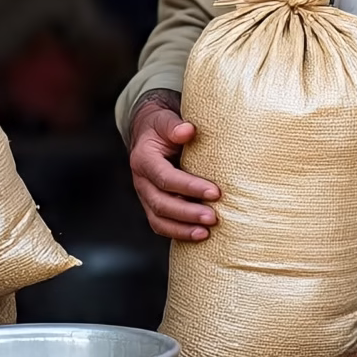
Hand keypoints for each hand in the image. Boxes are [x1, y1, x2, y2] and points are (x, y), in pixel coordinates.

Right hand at [128, 92, 219, 240]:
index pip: (165, 177)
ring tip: (206, 233)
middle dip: (188, 213)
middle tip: (214, 218)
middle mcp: (141, 181)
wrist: (149, 133)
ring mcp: (146, 195)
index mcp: (143, 159)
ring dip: (182, 229)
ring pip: (159, 219)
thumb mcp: (166, 119)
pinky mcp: (153, 205)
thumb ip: (174, 125)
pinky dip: (178, 233)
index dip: (189, 187)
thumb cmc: (162, 125)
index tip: (215, 192)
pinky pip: (162, 224)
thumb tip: (188, 131)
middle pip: (161, 203)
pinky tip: (199, 237)